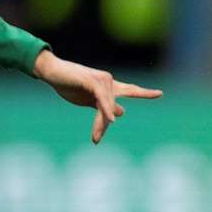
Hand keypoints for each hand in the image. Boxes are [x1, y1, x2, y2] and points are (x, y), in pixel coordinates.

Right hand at [33, 49, 162, 143]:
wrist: (51, 71)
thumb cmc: (66, 84)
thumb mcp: (86, 99)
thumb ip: (103, 106)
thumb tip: (121, 113)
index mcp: (109, 86)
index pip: (129, 90)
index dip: (144, 93)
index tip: (159, 94)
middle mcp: (109, 81)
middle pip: (113, 107)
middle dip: (104, 125)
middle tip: (96, 140)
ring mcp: (103, 80)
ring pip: (107, 107)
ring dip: (100, 124)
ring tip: (95, 138)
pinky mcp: (93, 82)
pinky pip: (102, 99)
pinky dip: (107, 109)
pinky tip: (111, 119)